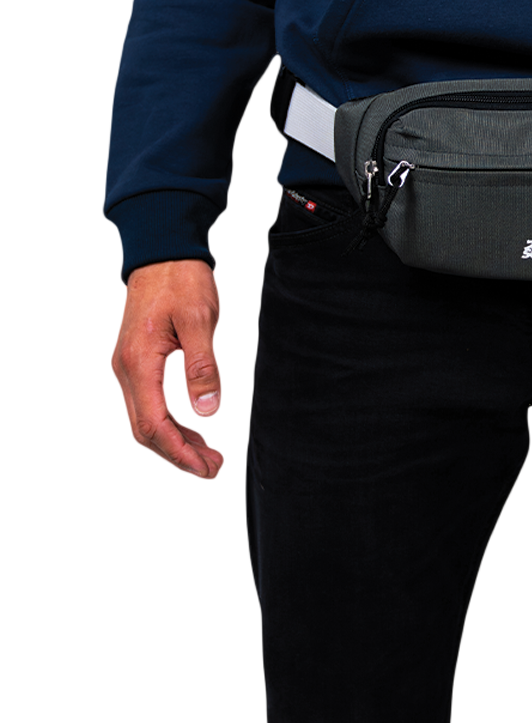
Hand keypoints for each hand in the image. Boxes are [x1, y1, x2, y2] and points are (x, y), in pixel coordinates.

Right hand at [110, 260, 226, 480]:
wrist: (162, 252)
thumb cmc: (181, 280)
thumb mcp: (201, 319)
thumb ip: (203, 366)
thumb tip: (207, 411)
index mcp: (139, 362)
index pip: (154, 424)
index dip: (180, 452)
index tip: (207, 468)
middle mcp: (126, 370)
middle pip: (145, 431)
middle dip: (179, 456)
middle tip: (214, 469)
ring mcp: (128, 367)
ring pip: (146, 421)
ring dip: (175, 443)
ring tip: (210, 457)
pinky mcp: (137, 363)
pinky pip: (148, 405)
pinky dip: (171, 424)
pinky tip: (196, 430)